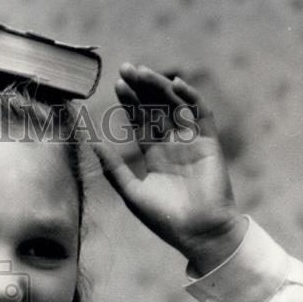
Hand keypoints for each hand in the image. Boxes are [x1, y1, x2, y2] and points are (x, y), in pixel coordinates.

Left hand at [95, 64, 246, 274]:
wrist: (198, 233)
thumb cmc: (165, 218)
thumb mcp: (132, 192)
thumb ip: (114, 167)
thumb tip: (92, 144)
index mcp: (155, 155)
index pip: (142, 121)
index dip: (130, 103)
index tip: (117, 85)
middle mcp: (174, 144)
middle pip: (157, 108)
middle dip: (142, 88)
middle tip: (126, 68)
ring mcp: (193, 142)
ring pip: (176, 106)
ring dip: (161, 87)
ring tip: (143, 72)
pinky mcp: (210, 143)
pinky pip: (202, 115)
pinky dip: (191, 98)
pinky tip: (176, 84)